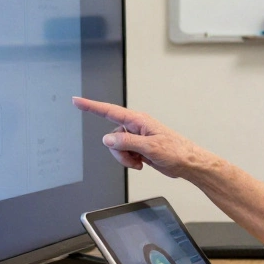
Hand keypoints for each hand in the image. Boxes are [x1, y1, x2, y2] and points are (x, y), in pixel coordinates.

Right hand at [72, 97, 205, 177]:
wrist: (187, 163)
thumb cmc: (176, 151)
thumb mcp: (149, 147)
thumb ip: (126, 142)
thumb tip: (108, 139)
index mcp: (139, 120)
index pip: (109, 111)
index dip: (91, 106)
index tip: (77, 101)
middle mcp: (136, 126)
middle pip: (112, 137)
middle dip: (119, 151)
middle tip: (134, 158)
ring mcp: (137, 137)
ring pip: (117, 147)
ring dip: (125, 158)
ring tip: (140, 162)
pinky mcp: (139, 147)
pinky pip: (124, 154)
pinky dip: (130, 161)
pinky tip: (142, 163)